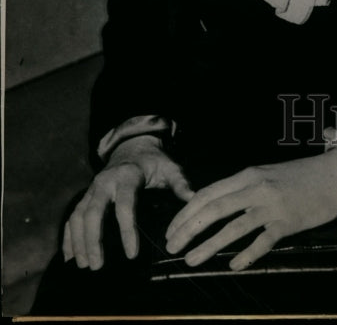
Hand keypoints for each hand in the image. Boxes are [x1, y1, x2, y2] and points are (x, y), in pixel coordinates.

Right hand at [63, 134, 192, 269]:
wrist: (134, 146)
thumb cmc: (154, 162)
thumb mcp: (170, 168)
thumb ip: (180, 183)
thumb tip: (192, 199)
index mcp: (127, 176)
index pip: (124, 205)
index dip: (127, 230)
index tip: (132, 254)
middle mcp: (105, 182)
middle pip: (93, 212)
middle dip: (93, 240)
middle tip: (98, 266)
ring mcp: (92, 189)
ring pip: (79, 215)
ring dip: (78, 241)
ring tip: (84, 265)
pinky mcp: (86, 196)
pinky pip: (73, 216)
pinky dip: (69, 236)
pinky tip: (69, 256)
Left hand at [165, 149, 336, 269]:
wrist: (335, 176)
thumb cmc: (300, 175)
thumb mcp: (267, 173)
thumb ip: (242, 186)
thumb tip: (213, 202)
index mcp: (248, 174)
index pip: (208, 193)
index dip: (185, 212)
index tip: (172, 229)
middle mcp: (256, 188)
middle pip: (213, 209)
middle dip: (187, 229)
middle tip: (171, 247)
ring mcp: (271, 206)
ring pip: (232, 228)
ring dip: (208, 246)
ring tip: (191, 260)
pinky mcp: (287, 222)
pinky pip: (262, 241)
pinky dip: (246, 255)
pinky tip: (234, 266)